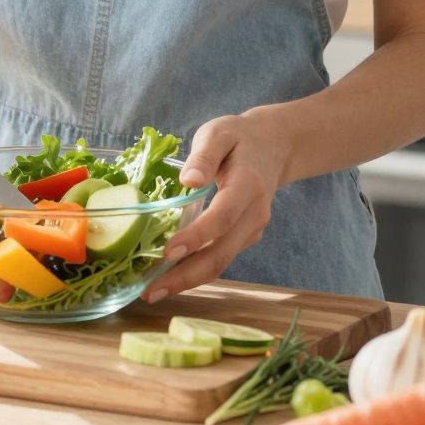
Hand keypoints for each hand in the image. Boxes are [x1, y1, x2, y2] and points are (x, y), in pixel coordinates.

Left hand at [143, 111, 289, 302]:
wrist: (274, 147)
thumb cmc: (239, 138)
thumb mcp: (220, 133)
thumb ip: (204, 155)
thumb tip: (187, 181)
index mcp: (248, 185)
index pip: (222, 217)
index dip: (197, 237)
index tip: (168, 252)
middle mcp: (254, 214)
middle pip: (221, 253)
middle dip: (185, 276)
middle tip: (151, 291)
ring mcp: (252, 229)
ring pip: (221, 262)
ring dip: (188, 280)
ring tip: (153, 292)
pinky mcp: (245, 237)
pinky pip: (221, 258)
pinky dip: (195, 271)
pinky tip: (168, 277)